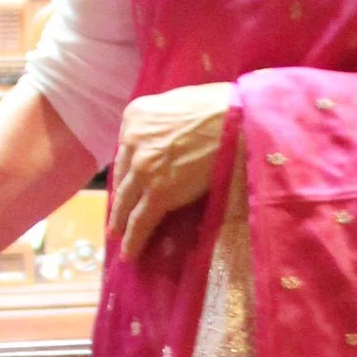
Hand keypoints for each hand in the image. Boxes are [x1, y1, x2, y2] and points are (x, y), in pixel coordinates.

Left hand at [108, 85, 235, 261]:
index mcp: (135, 116)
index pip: (126, 150)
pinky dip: (134, 239)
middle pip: (123, 177)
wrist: (239, 121)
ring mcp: (143, 168)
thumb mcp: (179, 102)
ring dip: (122, 223)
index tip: (129, 185)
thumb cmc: (221, 107)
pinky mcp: (159, 192)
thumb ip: (163, 122)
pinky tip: (130, 253)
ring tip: (119, 237)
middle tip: (118, 216)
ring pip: (127, 202)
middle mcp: (132, 140)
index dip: (128, 171)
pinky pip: (141, 220)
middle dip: (122, 198)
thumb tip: (169, 139)